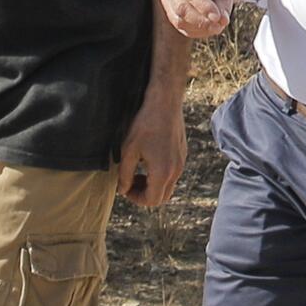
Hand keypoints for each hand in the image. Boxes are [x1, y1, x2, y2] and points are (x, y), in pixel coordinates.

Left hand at [116, 91, 185, 206]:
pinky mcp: (183, 154)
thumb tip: (122, 190)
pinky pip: (173, 173)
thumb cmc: (145, 125)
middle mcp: (176, 171)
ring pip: (168, 186)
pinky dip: (160, 175)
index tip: (125, 187)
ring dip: (152, 184)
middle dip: (145, 194)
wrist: (165, 104)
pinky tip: (149, 159)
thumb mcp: (128, 150)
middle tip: (131, 181)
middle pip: (162, 197)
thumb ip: (124, 174)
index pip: (151, 201)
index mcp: (162, 172)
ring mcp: (181, 163)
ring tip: (138, 171)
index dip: (136, 198)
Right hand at [162, 0, 236, 38]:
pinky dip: (198, 31)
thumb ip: (224, 0)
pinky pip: (182, 28)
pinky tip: (211, 28)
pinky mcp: (171, 13)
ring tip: (218, 26)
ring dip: (201, 27)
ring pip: (179, 20)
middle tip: (220, 24)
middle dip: (201, 20)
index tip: (218, 17)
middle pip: (181, 7)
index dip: (204, 6)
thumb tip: (221, 21)